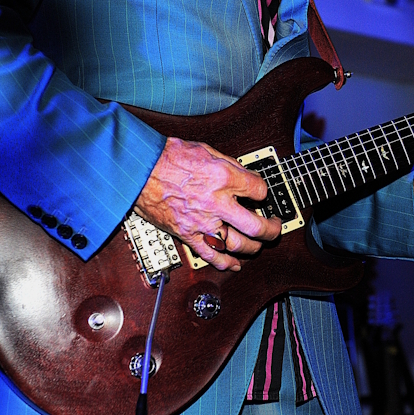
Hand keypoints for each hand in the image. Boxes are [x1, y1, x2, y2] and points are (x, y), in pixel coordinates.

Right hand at [133, 137, 281, 271]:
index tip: (261, 193)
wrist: (138, 170)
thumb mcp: (205, 149)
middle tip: (274, 227)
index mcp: (223, 177)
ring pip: (238, 244)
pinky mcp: (188, 234)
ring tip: (257, 245)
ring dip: (253, 247)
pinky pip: (211, 255)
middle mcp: (217, 202)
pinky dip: (226, 263)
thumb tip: (243, 174)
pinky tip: (235, 264)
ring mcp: (202, 222)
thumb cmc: (166, 157)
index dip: (263, 192)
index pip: (259, 190)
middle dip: (271, 229)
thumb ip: (228, 164)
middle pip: (256, 225)